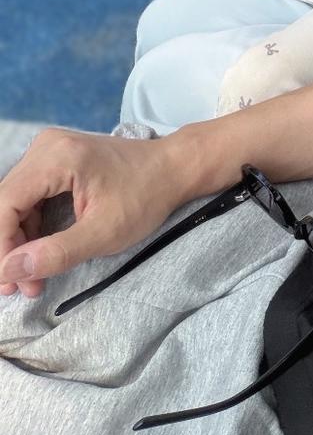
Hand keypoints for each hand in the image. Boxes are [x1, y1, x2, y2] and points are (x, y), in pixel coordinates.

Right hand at [0, 128, 191, 298]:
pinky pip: (29, 197)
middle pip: (6, 203)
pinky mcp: (56, 161)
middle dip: (8, 248)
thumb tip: (9, 270)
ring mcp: (50, 151)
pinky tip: (40, 255)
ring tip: (31, 279)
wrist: (173, 168)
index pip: (5, 204)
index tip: (8, 282)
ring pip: (14, 203)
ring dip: (17, 242)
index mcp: (57, 157)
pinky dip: (30, 228)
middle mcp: (47, 147)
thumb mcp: (104, 232)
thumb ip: (56, 253)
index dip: (1, 246)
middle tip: (19, 287)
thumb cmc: (146, 196)